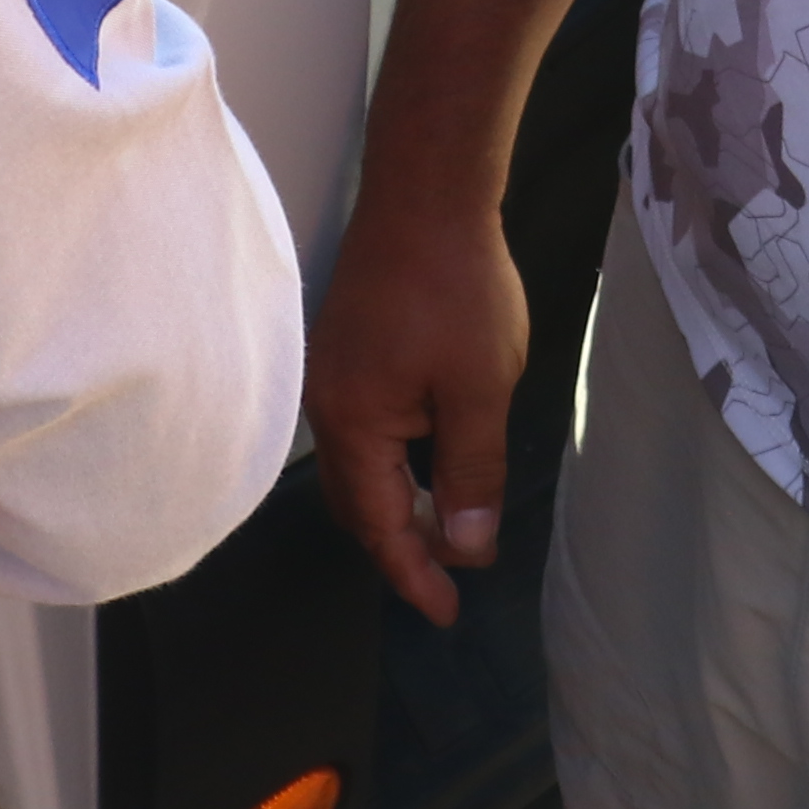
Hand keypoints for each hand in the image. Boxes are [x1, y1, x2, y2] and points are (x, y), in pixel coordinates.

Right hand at [305, 190, 532, 625]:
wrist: (426, 195)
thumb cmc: (457, 289)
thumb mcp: (480, 390)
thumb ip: (471, 472)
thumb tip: (464, 546)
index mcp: (354, 425)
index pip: (380, 527)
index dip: (414, 575)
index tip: (447, 614)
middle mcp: (328, 407)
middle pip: (359, 505)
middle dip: (403, 547)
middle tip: (452, 578)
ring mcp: (331, 377)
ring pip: (362, 469)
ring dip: (400, 505)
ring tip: (449, 529)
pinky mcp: (344, 352)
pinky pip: (364, 432)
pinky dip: (395, 464)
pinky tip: (431, 460)